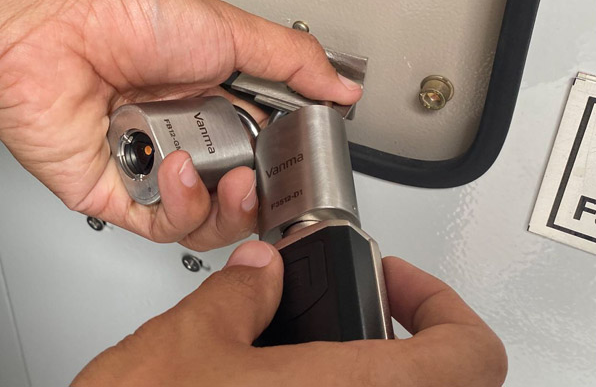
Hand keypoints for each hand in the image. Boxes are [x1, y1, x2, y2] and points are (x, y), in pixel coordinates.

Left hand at [0, 0, 360, 249]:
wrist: (46, 17)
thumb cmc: (119, 7)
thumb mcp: (226, 29)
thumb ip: (291, 60)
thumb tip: (341, 85)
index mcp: (209, 91)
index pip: (262, 144)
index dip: (283, 161)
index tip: (301, 164)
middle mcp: (178, 129)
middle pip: (237, 191)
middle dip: (258, 193)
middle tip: (261, 175)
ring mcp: (144, 161)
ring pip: (204, 219)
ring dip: (222, 205)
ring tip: (218, 170)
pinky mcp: (109, 190)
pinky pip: (157, 224)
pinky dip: (178, 205)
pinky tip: (174, 168)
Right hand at [73, 242, 507, 386]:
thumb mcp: (185, 343)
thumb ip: (237, 296)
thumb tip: (259, 277)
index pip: (469, 356)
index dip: (441, 306)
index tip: (395, 282)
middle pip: (441, 386)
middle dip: (397, 338)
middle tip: (358, 310)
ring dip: (366, 373)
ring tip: (319, 348)